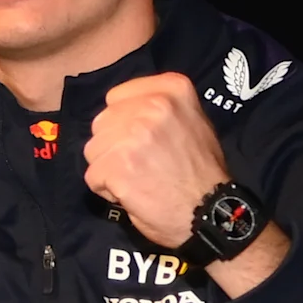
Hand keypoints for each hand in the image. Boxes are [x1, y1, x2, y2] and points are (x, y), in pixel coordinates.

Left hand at [85, 75, 227, 248]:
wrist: (210, 212)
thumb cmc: (203, 172)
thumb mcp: (194, 122)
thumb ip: (162, 108)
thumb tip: (127, 109)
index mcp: (173, 90)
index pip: (117, 96)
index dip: (122, 121)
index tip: (138, 139)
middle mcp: (153, 105)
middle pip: (102, 122)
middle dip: (113, 145)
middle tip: (139, 164)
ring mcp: (133, 134)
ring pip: (94, 148)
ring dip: (109, 167)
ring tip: (136, 179)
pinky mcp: (118, 164)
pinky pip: (93, 175)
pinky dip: (106, 189)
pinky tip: (131, 194)